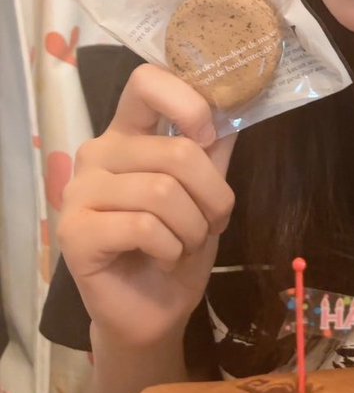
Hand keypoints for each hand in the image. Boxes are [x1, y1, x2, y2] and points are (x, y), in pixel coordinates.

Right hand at [57, 64, 236, 350]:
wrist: (155, 311)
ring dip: (192, 229)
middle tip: (208, 224)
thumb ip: (215, 149)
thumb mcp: (207, 193)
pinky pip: (144, 226)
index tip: (208, 138)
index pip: (146, 81)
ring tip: (184, 245)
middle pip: (175, 152)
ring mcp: (80, 191)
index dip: (188, 102)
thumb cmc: (179, 246)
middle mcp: (98, 153)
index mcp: (129, 134)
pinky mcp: (75, 231)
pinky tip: (163, 260)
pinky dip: (170, 249)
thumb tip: (237, 104)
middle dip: (212, 197)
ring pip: (163, 192)